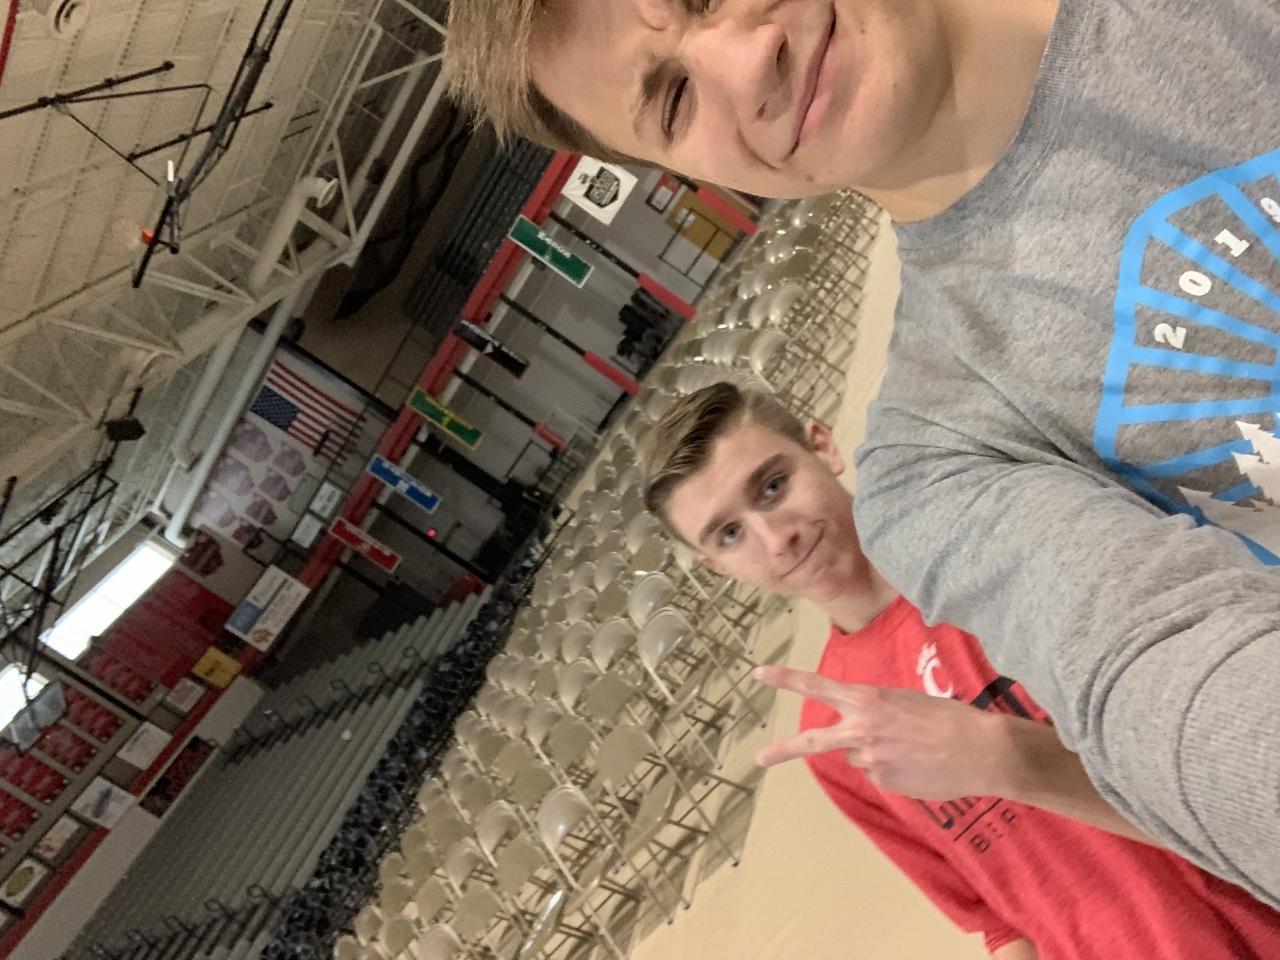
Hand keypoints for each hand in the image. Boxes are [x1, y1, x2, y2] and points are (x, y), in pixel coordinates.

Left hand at [754, 665, 1014, 800]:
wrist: (983, 751)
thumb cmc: (950, 718)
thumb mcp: (906, 700)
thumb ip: (875, 712)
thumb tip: (861, 733)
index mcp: (867, 699)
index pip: (817, 686)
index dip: (786, 679)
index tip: (759, 674)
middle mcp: (862, 729)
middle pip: (813, 741)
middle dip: (783, 749)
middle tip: (759, 757)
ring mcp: (871, 760)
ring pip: (859, 756)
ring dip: (876, 752)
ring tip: (912, 747)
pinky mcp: (884, 783)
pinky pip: (880, 774)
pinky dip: (894, 770)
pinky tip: (919, 765)